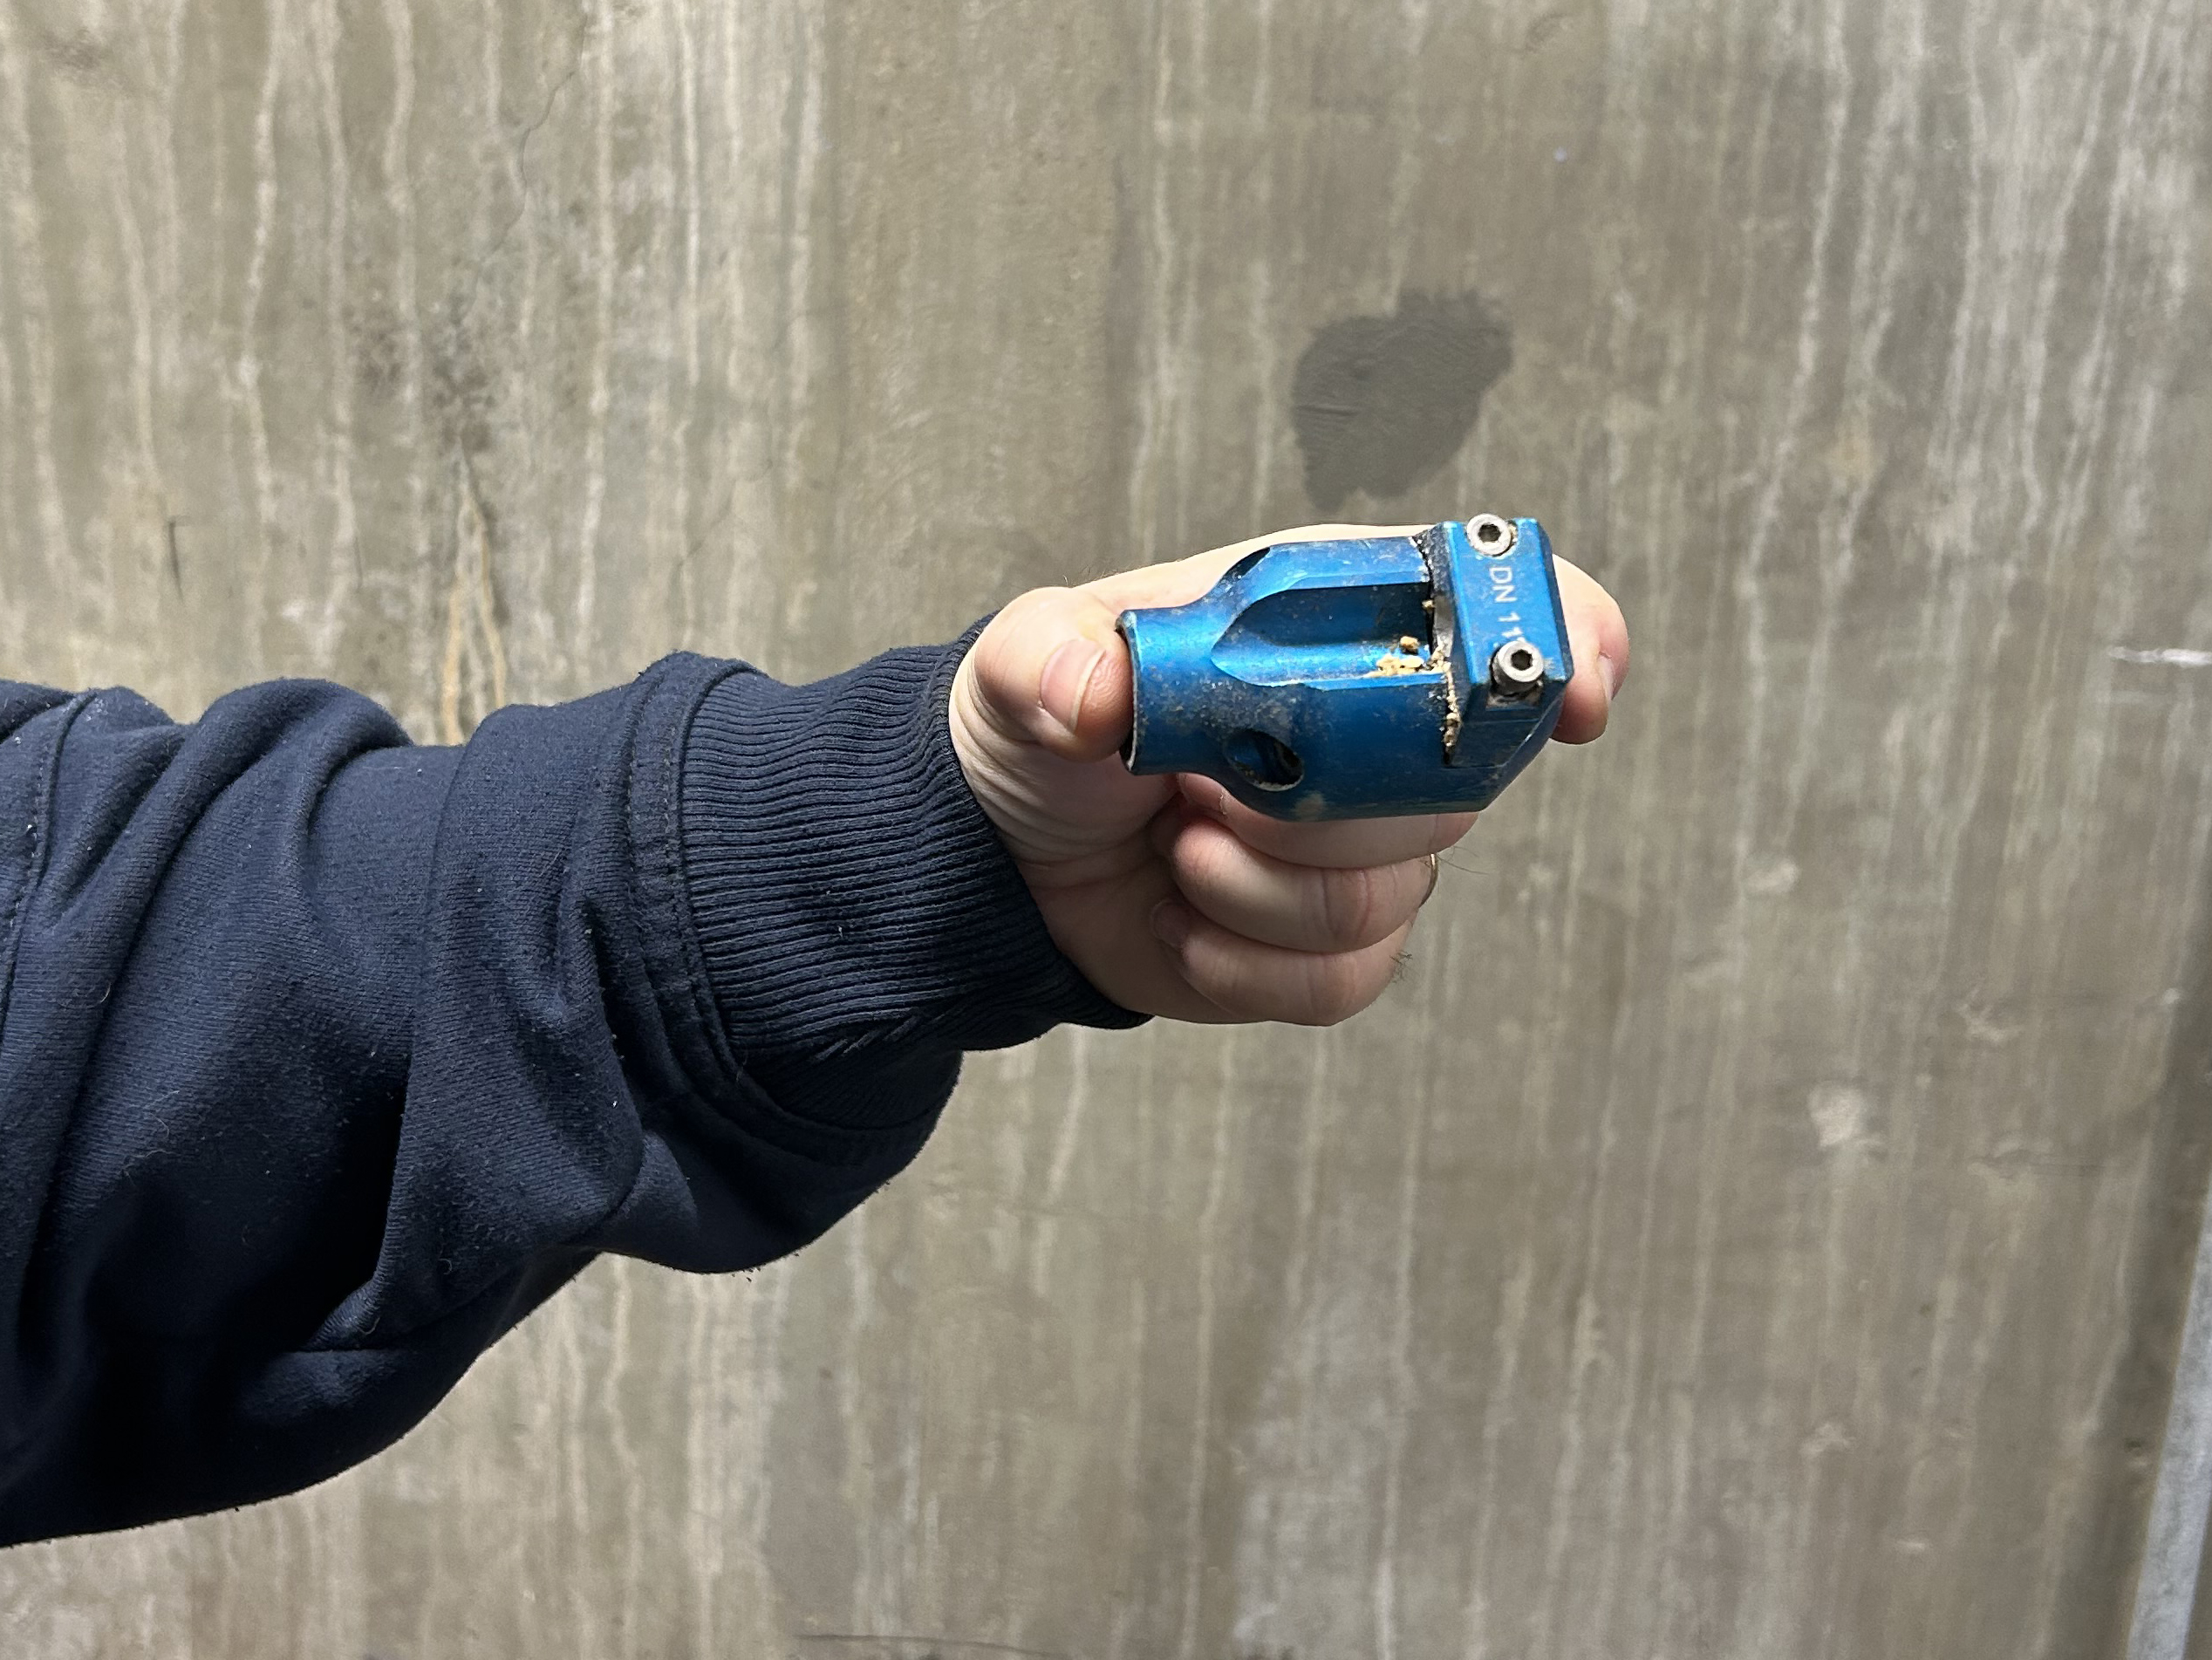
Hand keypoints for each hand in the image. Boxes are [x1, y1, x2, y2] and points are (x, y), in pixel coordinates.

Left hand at [949, 524, 1629, 1023]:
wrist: (1006, 848)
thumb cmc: (1044, 722)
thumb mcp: (1029, 664)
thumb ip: (1054, 659)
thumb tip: (1093, 690)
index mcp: (1329, 628)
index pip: (1490, 616)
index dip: (1560, 644)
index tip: (1574, 697)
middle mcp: (1372, 735)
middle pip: (1454, 786)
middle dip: (1322, 809)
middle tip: (1213, 792)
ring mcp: (1355, 847)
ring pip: (1389, 896)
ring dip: (1264, 890)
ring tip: (1178, 851)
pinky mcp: (1322, 944)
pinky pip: (1345, 978)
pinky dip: (1250, 964)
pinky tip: (1185, 924)